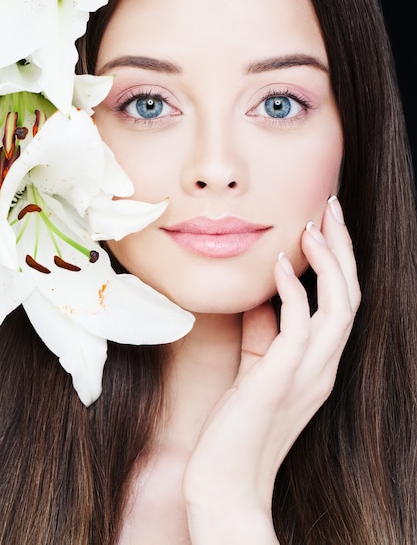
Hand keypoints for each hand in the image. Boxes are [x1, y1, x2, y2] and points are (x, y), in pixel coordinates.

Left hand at [183, 197, 360, 543]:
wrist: (226, 481)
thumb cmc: (239, 423)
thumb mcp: (258, 368)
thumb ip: (265, 331)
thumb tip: (262, 293)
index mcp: (321, 362)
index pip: (343, 301)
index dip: (340, 261)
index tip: (326, 223)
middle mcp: (325, 366)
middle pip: (351, 295)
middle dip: (344, 249)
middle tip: (331, 207)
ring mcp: (309, 375)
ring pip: (339, 307)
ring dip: (329, 262)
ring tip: (314, 225)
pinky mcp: (282, 381)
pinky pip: (299, 327)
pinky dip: (294, 291)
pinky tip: (280, 264)